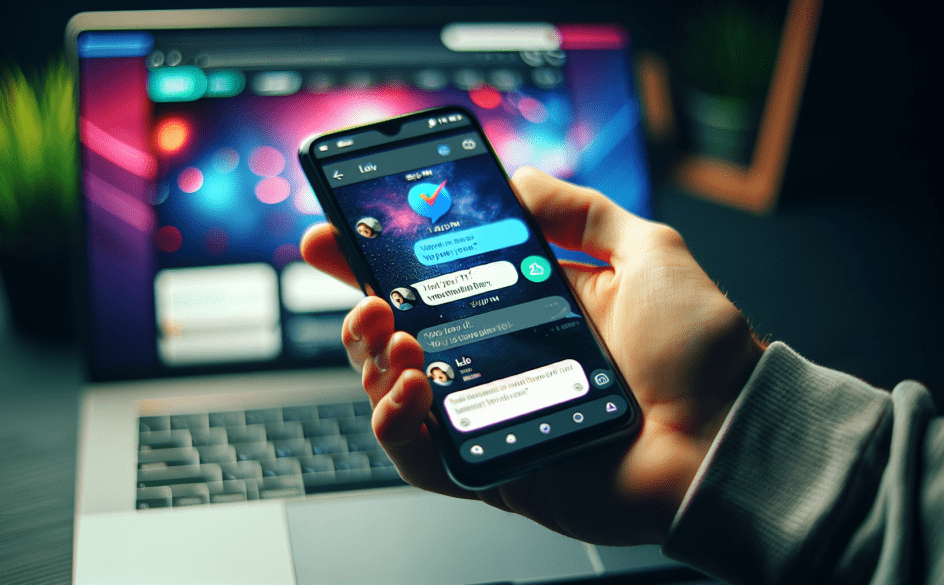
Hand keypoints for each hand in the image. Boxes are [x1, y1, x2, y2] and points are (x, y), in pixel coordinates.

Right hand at [300, 167, 764, 545]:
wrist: (730, 438)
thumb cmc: (698, 351)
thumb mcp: (646, 249)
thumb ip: (582, 210)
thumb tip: (519, 177)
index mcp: (527, 312)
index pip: (438, 283)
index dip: (381, 260)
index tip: (341, 232)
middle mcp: (501, 363)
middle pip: (401, 338)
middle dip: (360, 310)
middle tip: (360, 292)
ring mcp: (492, 416)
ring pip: (397, 394)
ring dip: (373, 362)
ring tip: (394, 338)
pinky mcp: (493, 468)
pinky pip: (421, 458)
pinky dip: (395, 427)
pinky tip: (406, 392)